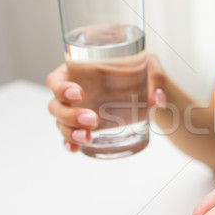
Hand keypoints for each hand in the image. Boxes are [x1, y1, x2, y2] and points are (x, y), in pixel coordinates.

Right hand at [46, 52, 166, 151]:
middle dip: (69, 115)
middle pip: (56, 105)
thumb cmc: (142, 70)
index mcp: (79, 72)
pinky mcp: (86, 126)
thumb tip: (157, 99)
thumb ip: (156, 78)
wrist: (148, 90)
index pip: (56, 79)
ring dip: (70, 132)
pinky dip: (70, 143)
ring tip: (88, 137)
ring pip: (61, 123)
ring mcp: (77, 111)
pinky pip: (70, 136)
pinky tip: (76, 149)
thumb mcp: (150, 64)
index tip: (79, 93)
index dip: (60, 87)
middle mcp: (73, 92)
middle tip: (92, 119)